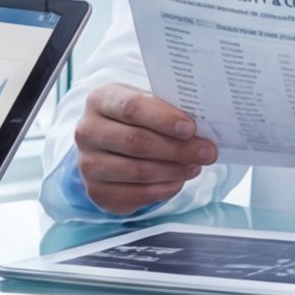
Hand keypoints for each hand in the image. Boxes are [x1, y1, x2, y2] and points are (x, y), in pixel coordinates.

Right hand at [68, 83, 216, 214]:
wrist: (110, 145)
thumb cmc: (136, 119)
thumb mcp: (146, 104)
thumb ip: (167, 111)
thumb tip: (202, 128)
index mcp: (100, 100)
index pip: (131, 108)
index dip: (163, 119)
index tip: (191, 128)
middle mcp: (87, 132)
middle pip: (137, 142)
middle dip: (177, 149)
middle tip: (207, 152)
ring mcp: (88, 164)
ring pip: (139, 171)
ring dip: (174, 170)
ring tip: (196, 165)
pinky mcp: (97, 192)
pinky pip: (137, 194)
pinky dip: (164, 189)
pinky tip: (179, 180)